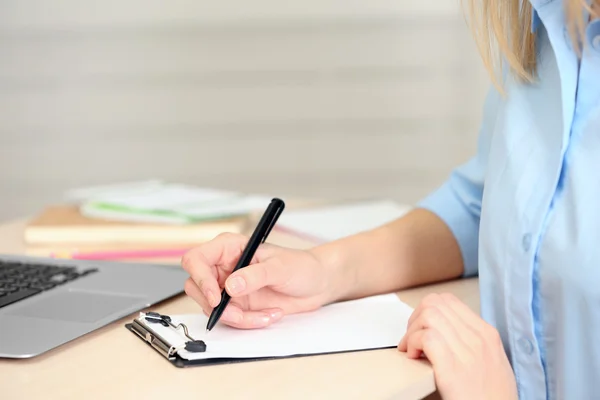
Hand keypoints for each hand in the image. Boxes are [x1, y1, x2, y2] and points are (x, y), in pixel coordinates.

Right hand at [181, 233, 334, 328]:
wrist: (317, 284)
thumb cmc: (301, 266)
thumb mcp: (280, 268)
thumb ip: (255, 275)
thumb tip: (231, 285)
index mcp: (230, 248)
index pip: (197, 259)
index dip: (200, 278)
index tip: (216, 297)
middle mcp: (224, 267)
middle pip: (196, 287)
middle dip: (216, 306)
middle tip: (238, 313)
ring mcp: (229, 287)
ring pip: (212, 308)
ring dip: (237, 318)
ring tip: (264, 314)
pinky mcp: (237, 304)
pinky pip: (230, 319)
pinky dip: (248, 322)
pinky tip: (268, 315)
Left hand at [398, 293, 517, 399]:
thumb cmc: (493, 397)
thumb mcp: (492, 361)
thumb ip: (472, 341)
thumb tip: (445, 330)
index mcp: (487, 334)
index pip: (449, 301)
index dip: (427, 310)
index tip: (421, 327)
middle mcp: (479, 338)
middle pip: (435, 303)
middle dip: (415, 318)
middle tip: (411, 338)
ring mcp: (468, 352)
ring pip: (429, 315)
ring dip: (411, 331)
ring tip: (410, 348)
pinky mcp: (453, 369)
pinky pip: (426, 338)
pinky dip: (412, 343)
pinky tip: (413, 356)